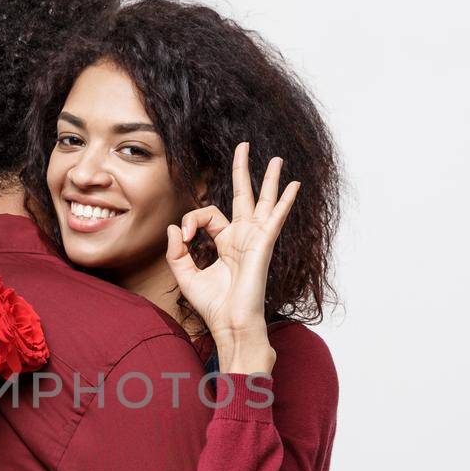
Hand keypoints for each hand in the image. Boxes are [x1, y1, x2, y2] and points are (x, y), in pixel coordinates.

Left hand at [164, 142, 297, 373]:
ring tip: (276, 159)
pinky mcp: (263, 246)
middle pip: (243, 196)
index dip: (191, 221)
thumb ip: (177, 251)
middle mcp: (242, 238)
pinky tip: (293, 186)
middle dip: (242, 170)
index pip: (207, 214)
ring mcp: (255, 240)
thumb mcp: (185, 275)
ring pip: (262, 202)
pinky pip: (275, 219)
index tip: (185, 238)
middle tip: (243, 146)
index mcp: (225, 243)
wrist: (230, 324)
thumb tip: (176, 226)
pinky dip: (284, 202)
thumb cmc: (213, 306)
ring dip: (269, 179)